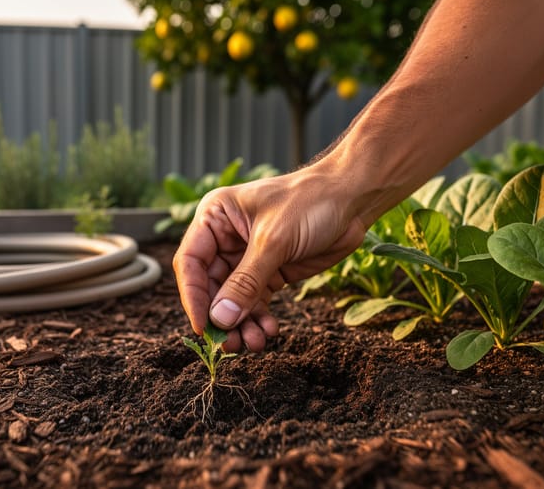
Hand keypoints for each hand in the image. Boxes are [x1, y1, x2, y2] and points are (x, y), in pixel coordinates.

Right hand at [172, 164, 367, 351]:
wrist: (352, 199)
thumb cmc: (310, 202)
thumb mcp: (274, 241)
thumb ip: (245, 282)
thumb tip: (220, 319)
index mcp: (215, 217)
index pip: (190, 262)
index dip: (194, 297)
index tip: (204, 328)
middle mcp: (225, 238)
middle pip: (210, 286)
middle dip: (221, 317)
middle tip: (230, 345)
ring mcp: (247, 256)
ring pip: (232, 299)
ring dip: (241, 323)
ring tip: (254, 343)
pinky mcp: (270, 271)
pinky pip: (255, 301)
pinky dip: (259, 318)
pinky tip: (269, 330)